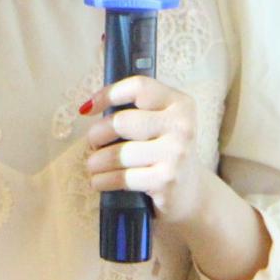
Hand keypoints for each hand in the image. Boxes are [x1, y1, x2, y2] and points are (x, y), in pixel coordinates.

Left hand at [79, 75, 207, 227]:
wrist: (191, 193)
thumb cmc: (164, 152)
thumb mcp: (160, 124)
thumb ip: (134, 109)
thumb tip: (88, 107)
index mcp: (180, 104)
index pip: (138, 87)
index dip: (108, 94)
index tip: (89, 109)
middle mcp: (181, 126)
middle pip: (121, 121)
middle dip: (97, 134)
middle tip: (93, 144)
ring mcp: (175, 154)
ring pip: (117, 153)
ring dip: (95, 162)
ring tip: (94, 165)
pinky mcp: (166, 180)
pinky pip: (120, 178)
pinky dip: (102, 181)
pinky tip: (100, 181)